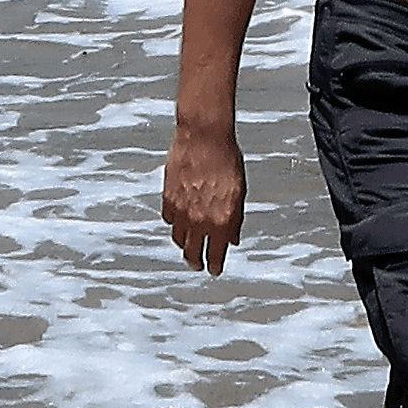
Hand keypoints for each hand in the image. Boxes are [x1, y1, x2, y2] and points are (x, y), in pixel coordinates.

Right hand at [161, 122, 244, 271]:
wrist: (204, 136)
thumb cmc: (226, 159)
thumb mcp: (239, 192)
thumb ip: (235, 219)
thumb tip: (233, 237)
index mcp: (221, 221)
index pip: (217, 254)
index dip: (216, 265)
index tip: (215, 270)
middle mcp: (199, 220)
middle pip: (194, 252)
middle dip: (197, 261)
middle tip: (199, 265)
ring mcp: (181, 210)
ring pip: (179, 239)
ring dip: (184, 245)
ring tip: (188, 247)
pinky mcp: (168, 198)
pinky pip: (170, 220)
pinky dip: (175, 224)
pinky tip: (179, 222)